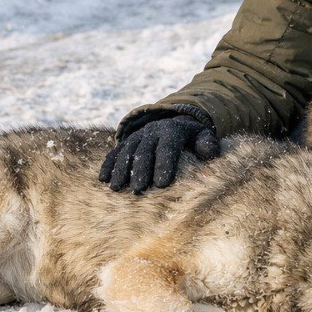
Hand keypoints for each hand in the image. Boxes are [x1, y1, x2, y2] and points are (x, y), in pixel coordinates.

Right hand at [99, 115, 219, 193]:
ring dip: (121, 169)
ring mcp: (137, 136)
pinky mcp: (126, 142)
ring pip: (126, 151)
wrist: (173, 121)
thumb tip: (209, 152)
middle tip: (138, 190)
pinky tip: (102, 179)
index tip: (163, 184)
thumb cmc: (191, 137)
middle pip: (144, 151)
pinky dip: (108, 164)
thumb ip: (207, 143)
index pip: (168, 147)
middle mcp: (152, 132)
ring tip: (117, 188)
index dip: (165, 164)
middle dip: (141, 170)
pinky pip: (115, 151)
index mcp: (172, 131)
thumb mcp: (203, 136)